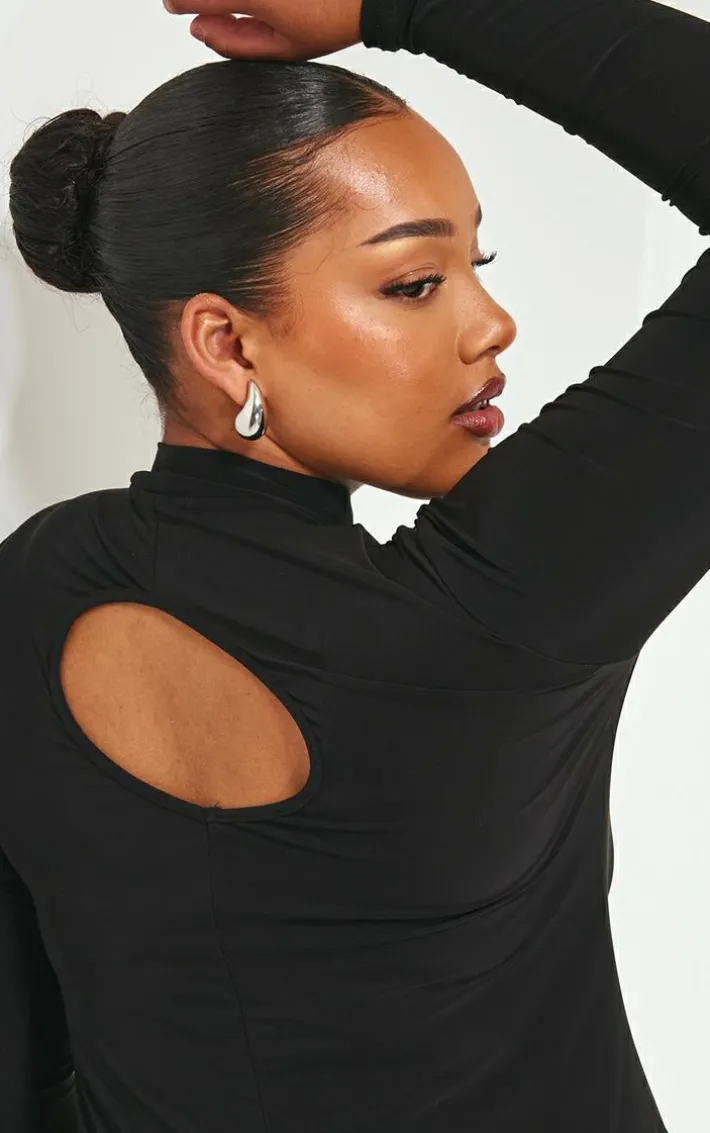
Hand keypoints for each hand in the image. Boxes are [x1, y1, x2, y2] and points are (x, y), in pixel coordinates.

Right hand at [163, 1, 362, 61]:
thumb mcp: (283, 47)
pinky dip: (249, 1)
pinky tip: (264, 8)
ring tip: (256, 11)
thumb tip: (197, 29)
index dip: (178, 0)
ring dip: (227, 1)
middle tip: (198, 5)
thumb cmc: (333, 20)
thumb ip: (234, 41)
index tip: (174, 5)